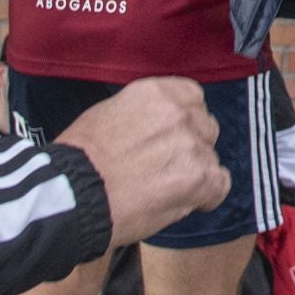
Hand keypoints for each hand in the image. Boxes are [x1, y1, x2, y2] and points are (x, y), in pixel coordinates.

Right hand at [56, 77, 228, 249]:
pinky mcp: (199, 177)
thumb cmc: (81, 160)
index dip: (184, 121)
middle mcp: (179, 112)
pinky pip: (220, 184)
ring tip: (165, 189)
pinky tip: (186, 202)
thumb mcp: (109, 114)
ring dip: (195, 172)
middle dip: (190, 146)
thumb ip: (144, 115)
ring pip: (211, 157)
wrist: (74, 196)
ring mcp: (192, 144)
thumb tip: (161, 128)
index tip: (172, 137)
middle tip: (165, 168)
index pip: (192, 98)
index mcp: (156, 92)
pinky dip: (207, 196)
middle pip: (205, 127)